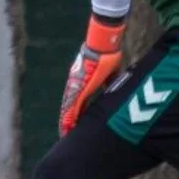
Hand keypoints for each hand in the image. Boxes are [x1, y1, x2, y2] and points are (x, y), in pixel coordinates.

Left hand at [58, 14, 125, 136]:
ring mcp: (76, 85)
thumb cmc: (108, 55)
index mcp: (84, 83)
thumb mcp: (111, 74)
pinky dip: (68, 117)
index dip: (76, 114)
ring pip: (68, 107)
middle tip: (66, 133)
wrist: (103, 46)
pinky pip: (71, 105)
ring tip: (64, 133)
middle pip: (70, 106)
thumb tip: (113, 89)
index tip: (74, 124)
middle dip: (69, 120)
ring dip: (66, 121)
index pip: (79, 102)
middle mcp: (77, 84)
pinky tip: (66, 126)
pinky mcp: (78, 86)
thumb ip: (109, 83)